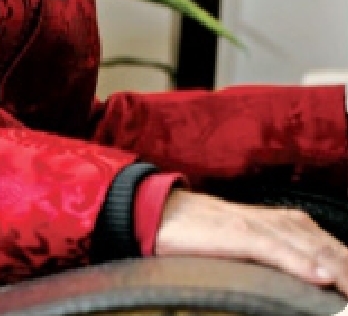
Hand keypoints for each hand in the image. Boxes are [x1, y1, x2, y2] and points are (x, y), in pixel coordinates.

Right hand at [155, 188, 347, 295]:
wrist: (166, 214)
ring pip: (313, 249)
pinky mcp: (240, 233)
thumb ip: (286, 259)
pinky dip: (301, 264)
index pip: (336, 251)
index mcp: (291, 225)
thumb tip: (317, 283)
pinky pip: (276, 249)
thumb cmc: (211, 236)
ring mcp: (261, 226)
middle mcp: (284, 222)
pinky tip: (320, 278)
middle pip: (332, 250)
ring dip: (340, 272)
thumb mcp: (257, 247)